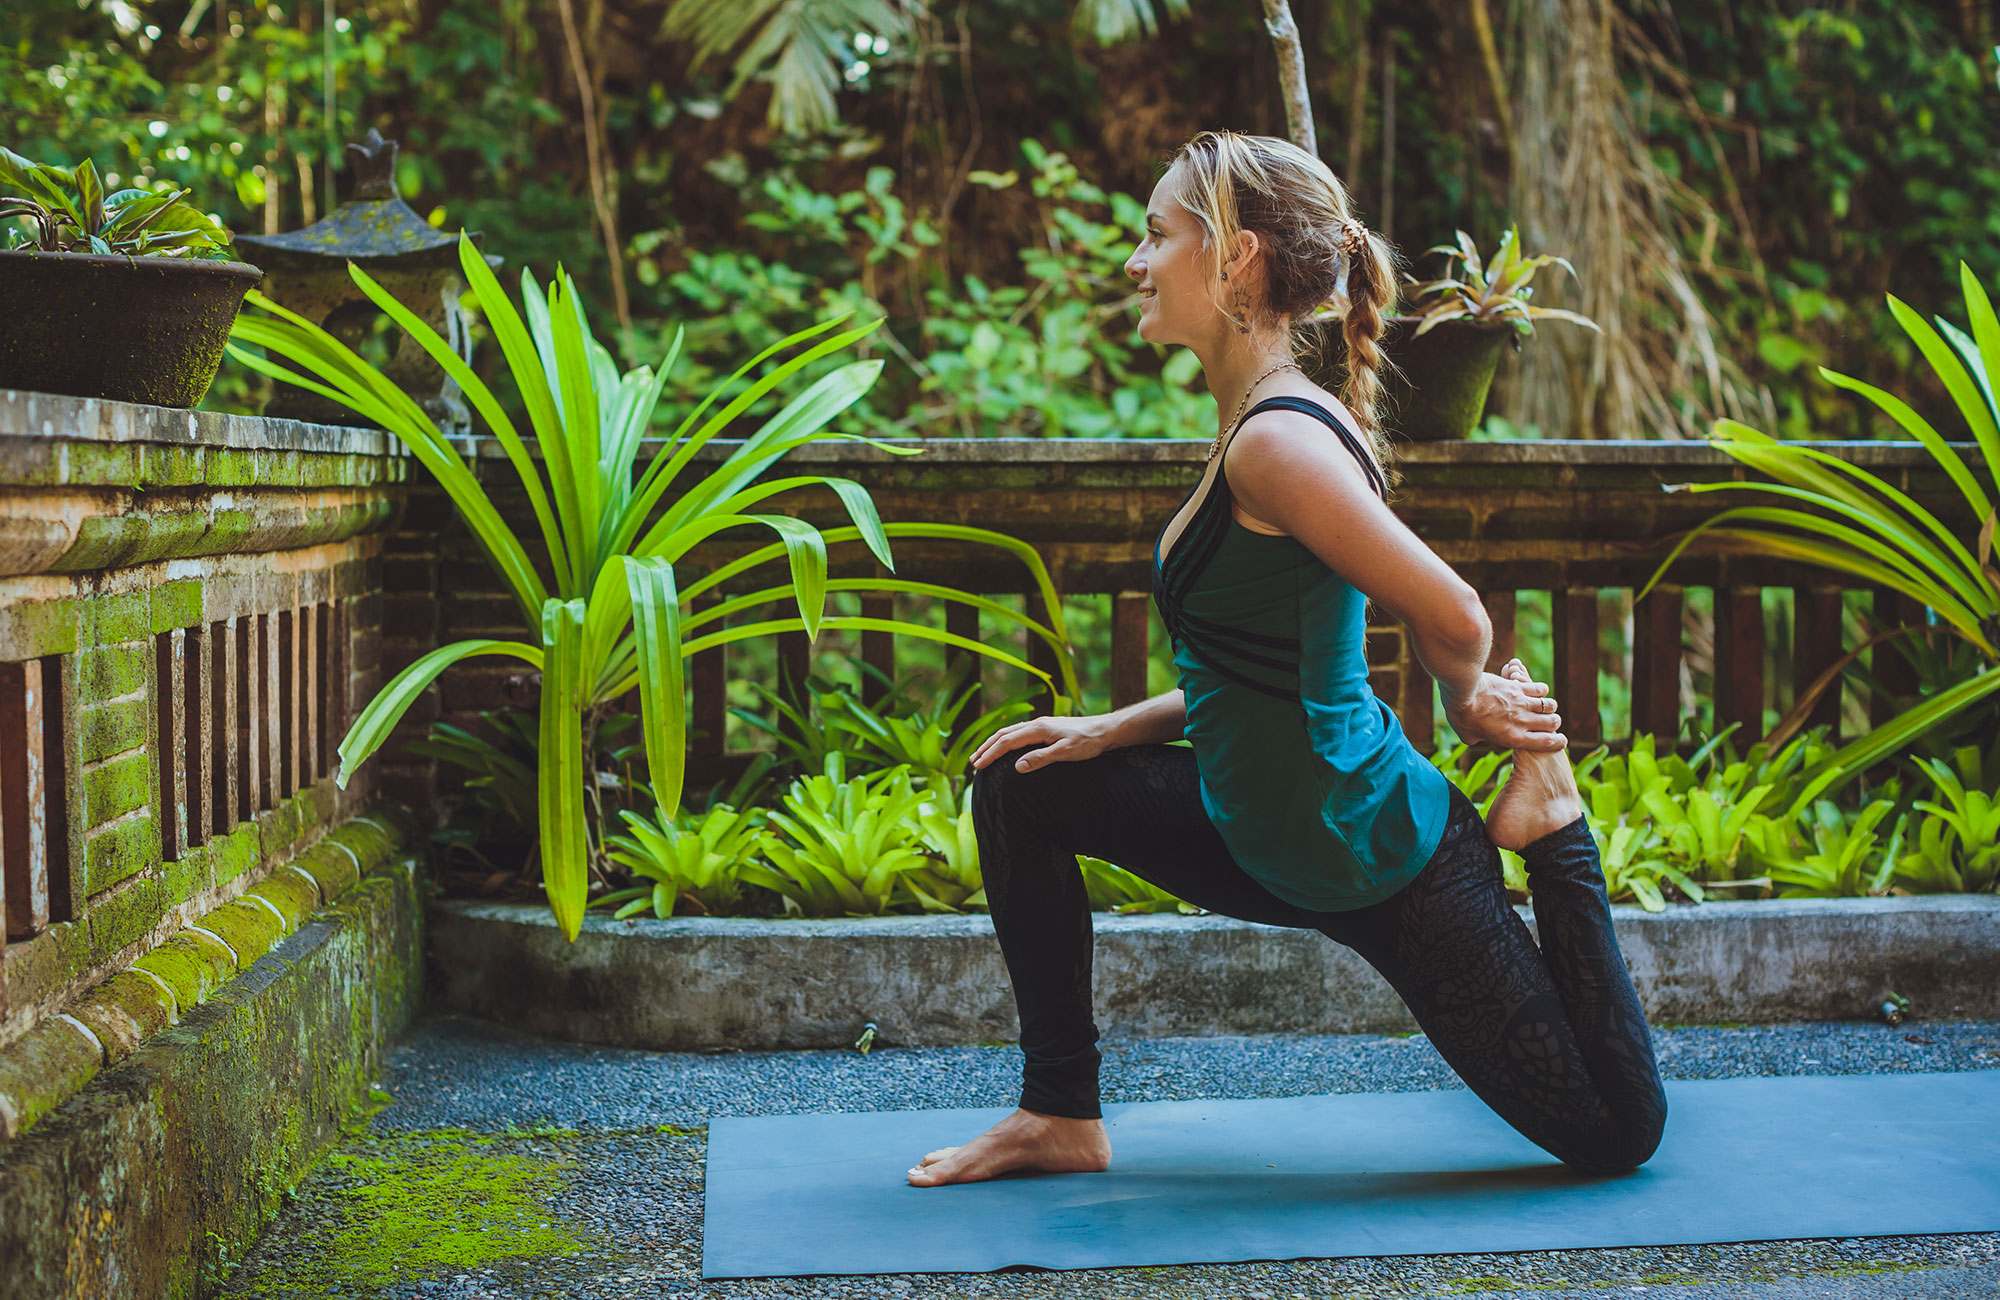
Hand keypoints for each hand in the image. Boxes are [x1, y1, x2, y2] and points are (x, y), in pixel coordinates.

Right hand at [970, 713, 1115, 772]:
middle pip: (1004, 734)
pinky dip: (1007, 740)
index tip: (978, 766)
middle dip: (987, 747)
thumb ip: (1040, 759)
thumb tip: (1017, 767)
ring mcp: (1042, 725)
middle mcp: (1037, 723)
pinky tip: (1007, 747)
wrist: (1106, 730)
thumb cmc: (1088, 742)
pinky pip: (1020, 733)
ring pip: (1011, 732)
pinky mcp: (1047, 728)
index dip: (991, 754)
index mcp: (1038, 729)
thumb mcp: (1065, 753)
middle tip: (973, 762)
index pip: (1007, 741)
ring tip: (983, 754)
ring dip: (995, 743)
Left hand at [1442, 658, 1566, 751]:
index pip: (1547, 743)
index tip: (1560, 741)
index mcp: (1514, 738)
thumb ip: (1479, 738)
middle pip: (1553, 723)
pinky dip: (1540, 690)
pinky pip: (1540, 689)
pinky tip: (1535, 691)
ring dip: (1549, 706)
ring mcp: (1522, 703)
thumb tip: (1478, 736)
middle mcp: (1522, 722)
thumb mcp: (1468, 735)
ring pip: (1550, 705)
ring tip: (1543, 707)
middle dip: (1553, 723)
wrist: (1462, 691)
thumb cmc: (1461, 716)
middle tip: (1549, 722)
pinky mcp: (1519, 687)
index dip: (1557, 742)